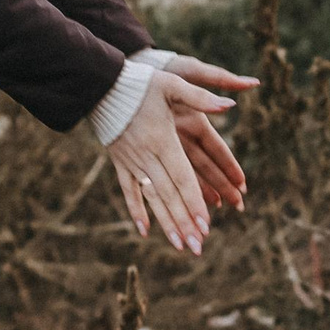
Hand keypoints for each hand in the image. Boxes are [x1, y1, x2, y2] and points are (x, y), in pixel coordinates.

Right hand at [107, 72, 236, 252]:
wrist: (99, 85)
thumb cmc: (140, 82)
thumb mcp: (172, 83)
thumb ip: (201, 97)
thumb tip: (230, 106)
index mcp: (163, 139)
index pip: (182, 177)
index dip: (194, 202)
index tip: (205, 225)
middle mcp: (147, 155)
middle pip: (169, 194)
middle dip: (184, 222)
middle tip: (198, 246)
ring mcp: (131, 162)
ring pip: (152, 198)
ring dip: (166, 223)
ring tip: (180, 246)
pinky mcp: (119, 163)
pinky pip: (128, 190)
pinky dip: (136, 211)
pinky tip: (144, 232)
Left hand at [160, 55, 255, 212]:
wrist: (131, 67)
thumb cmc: (163, 68)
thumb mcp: (191, 71)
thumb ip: (218, 80)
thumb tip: (250, 84)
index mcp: (195, 120)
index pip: (217, 149)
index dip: (229, 167)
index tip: (242, 184)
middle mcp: (183, 136)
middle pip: (206, 167)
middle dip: (221, 187)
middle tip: (237, 207)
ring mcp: (166, 143)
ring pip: (185, 174)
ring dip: (199, 193)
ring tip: (213, 212)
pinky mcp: (147, 148)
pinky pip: (159, 171)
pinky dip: (168, 188)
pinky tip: (176, 205)